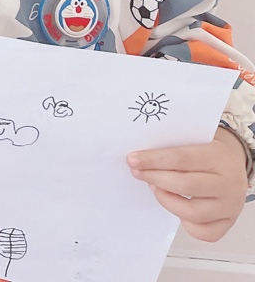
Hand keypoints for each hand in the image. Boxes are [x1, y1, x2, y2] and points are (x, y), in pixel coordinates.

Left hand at [129, 126, 248, 240]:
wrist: (236, 159)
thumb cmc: (209, 148)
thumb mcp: (195, 138)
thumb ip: (172, 145)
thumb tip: (140, 156)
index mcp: (219, 157)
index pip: (181, 158)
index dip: (153, 160)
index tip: (132, 160)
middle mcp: (228, 183)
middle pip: (185, 186)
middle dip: (154, 178)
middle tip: (137, 173)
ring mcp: (230, 206)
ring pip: (193, 213)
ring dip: (166, 201)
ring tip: (155, 188)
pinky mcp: (229, 222)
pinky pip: (205, 233)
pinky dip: (187, 224)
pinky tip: (177, 206)